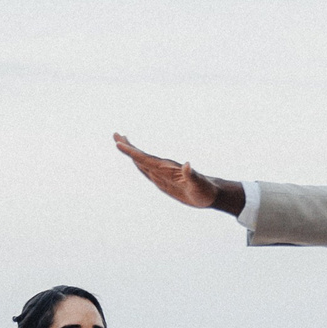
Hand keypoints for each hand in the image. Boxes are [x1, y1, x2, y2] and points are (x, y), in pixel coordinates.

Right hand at [114, 133, 242, 215]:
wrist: (211, 193)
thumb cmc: (205, 189)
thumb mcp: (199, 184)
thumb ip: (192, 175)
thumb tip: (188, 165)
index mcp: (167, 169)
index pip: (145, 159)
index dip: (132, 152)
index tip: (120, 143)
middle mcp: (163, 169)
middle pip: (141, 157)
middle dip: (128, 147)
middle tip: (115, 134)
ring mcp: (163, 174)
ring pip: (143, 162)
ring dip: (132, 154)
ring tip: (121, 143)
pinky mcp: (164, 181)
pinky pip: (148, 172)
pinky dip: (139, 165)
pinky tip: (135, 162)